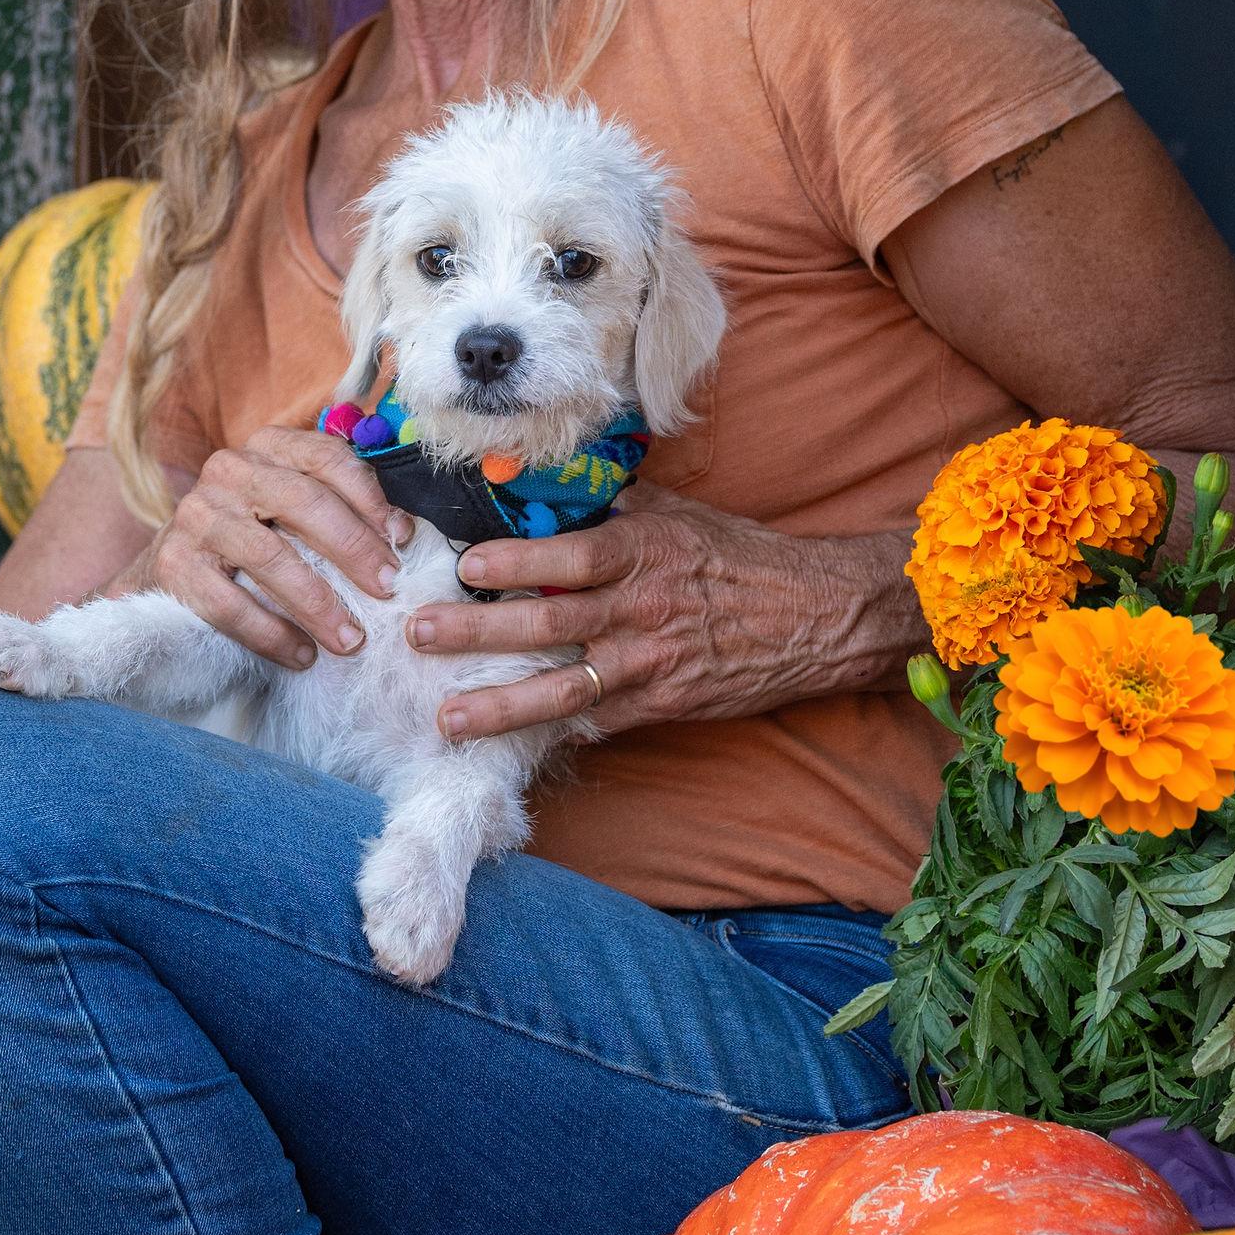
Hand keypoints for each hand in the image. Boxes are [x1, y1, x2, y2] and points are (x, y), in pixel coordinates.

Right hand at [130, 427, 408, 671]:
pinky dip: (271, 634)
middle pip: (303, 502)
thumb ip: (343, 509)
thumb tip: (400, 533)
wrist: (172, 570)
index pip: (326, 458)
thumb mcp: (294, 510)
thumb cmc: (253, 538)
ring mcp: (197, 516)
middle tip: (387, 591)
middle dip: (353, 550)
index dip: (369, 498)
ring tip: (351, 639)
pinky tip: (301, 655)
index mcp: (268, 447)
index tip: (401, 541)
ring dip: (317, 603)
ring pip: (269, 556)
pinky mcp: (174, 564)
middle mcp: (229, 470)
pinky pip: (230, 604)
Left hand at [406, 488, 921, 743]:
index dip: (516, 564)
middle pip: (548, 626)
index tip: (463, 565)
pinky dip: (558, 733)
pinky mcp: (664, 704)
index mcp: (644, 552)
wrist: (815, 616)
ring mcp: (652, 662)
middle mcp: (642, 609)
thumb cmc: (739, 557)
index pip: (570, 559)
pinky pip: (602, 722)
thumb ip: (613, 507)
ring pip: (565, 690)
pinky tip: (511, 745)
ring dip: (502, 707)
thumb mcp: (679, 515)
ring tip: (448, 720)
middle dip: (478, 634)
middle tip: (419, 637)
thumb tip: (545, 489)